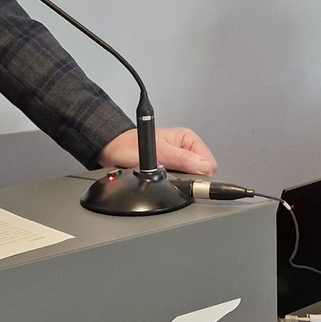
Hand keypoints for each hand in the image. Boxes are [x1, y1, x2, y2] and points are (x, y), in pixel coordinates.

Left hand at [99, 126, 218, 175]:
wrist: (112, 150)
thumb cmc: (129, 145)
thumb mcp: (158, 152)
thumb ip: (182, 159)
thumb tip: (203, 166)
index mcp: (187, 138)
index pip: (208, 161)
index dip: (200, 172)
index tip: (187, 176)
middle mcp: (185, 148)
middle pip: (201, 171)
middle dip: (189, 177)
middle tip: (172, 174)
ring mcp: (178, 159)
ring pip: (190, 178)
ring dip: (179, 181)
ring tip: (164, 174)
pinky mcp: (170, 168)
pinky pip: (179, 181)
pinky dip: (172, 183)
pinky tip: (162, 178)